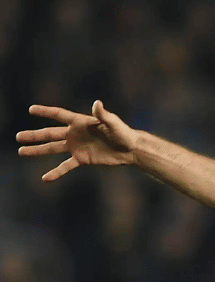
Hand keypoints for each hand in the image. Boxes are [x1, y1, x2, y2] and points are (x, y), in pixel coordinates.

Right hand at [16, 101, 140, 181]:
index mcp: (80, 122)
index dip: (46, 112)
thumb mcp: (113, 123)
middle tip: (18, 137)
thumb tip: (97, 103)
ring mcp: (76, 147)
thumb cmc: (123, 133)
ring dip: (37, 150)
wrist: (130, 149)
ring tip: (22, 151)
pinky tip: (45, 178)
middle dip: (34, 135)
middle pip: (50, 133)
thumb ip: (103, 115)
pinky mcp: (82, 159)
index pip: (59, 115)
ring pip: (53, 149)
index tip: (31, 110)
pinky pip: (66, 166)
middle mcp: (74, 134)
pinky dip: (56, 172)